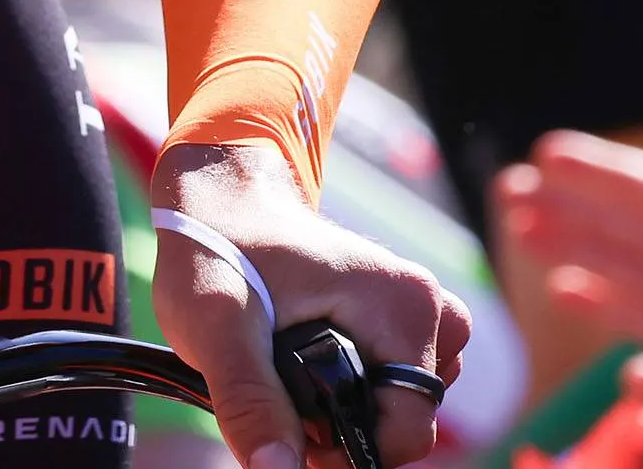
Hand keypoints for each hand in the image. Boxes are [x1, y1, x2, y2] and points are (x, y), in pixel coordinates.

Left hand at [153, 141, 467, 468]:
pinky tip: (311, 368)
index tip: (297, 439)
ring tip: (291, 381)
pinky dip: (359, 388)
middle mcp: (427, 307)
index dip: (350, 453)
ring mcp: (417, 310)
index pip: (410, 432)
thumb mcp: (217, 328)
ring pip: (405, 403)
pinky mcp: (400, 316)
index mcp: (404, 307)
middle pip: (409, 420)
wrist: (217, 198)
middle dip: (349, 428)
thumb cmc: (215, 249)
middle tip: (284, 403)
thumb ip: (250, 402)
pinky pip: (397, 380)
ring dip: (354, 410)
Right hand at [493, 96, 642, 365]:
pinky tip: (563, 286)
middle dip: (559, 202)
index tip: (544, 149)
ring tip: (520, 226)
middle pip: (608, 221)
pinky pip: (633, 313)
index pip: (634, 182)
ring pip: (608, 262)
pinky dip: (597, 299)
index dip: (590, 165)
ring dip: (564, 243)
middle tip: (508, 188)